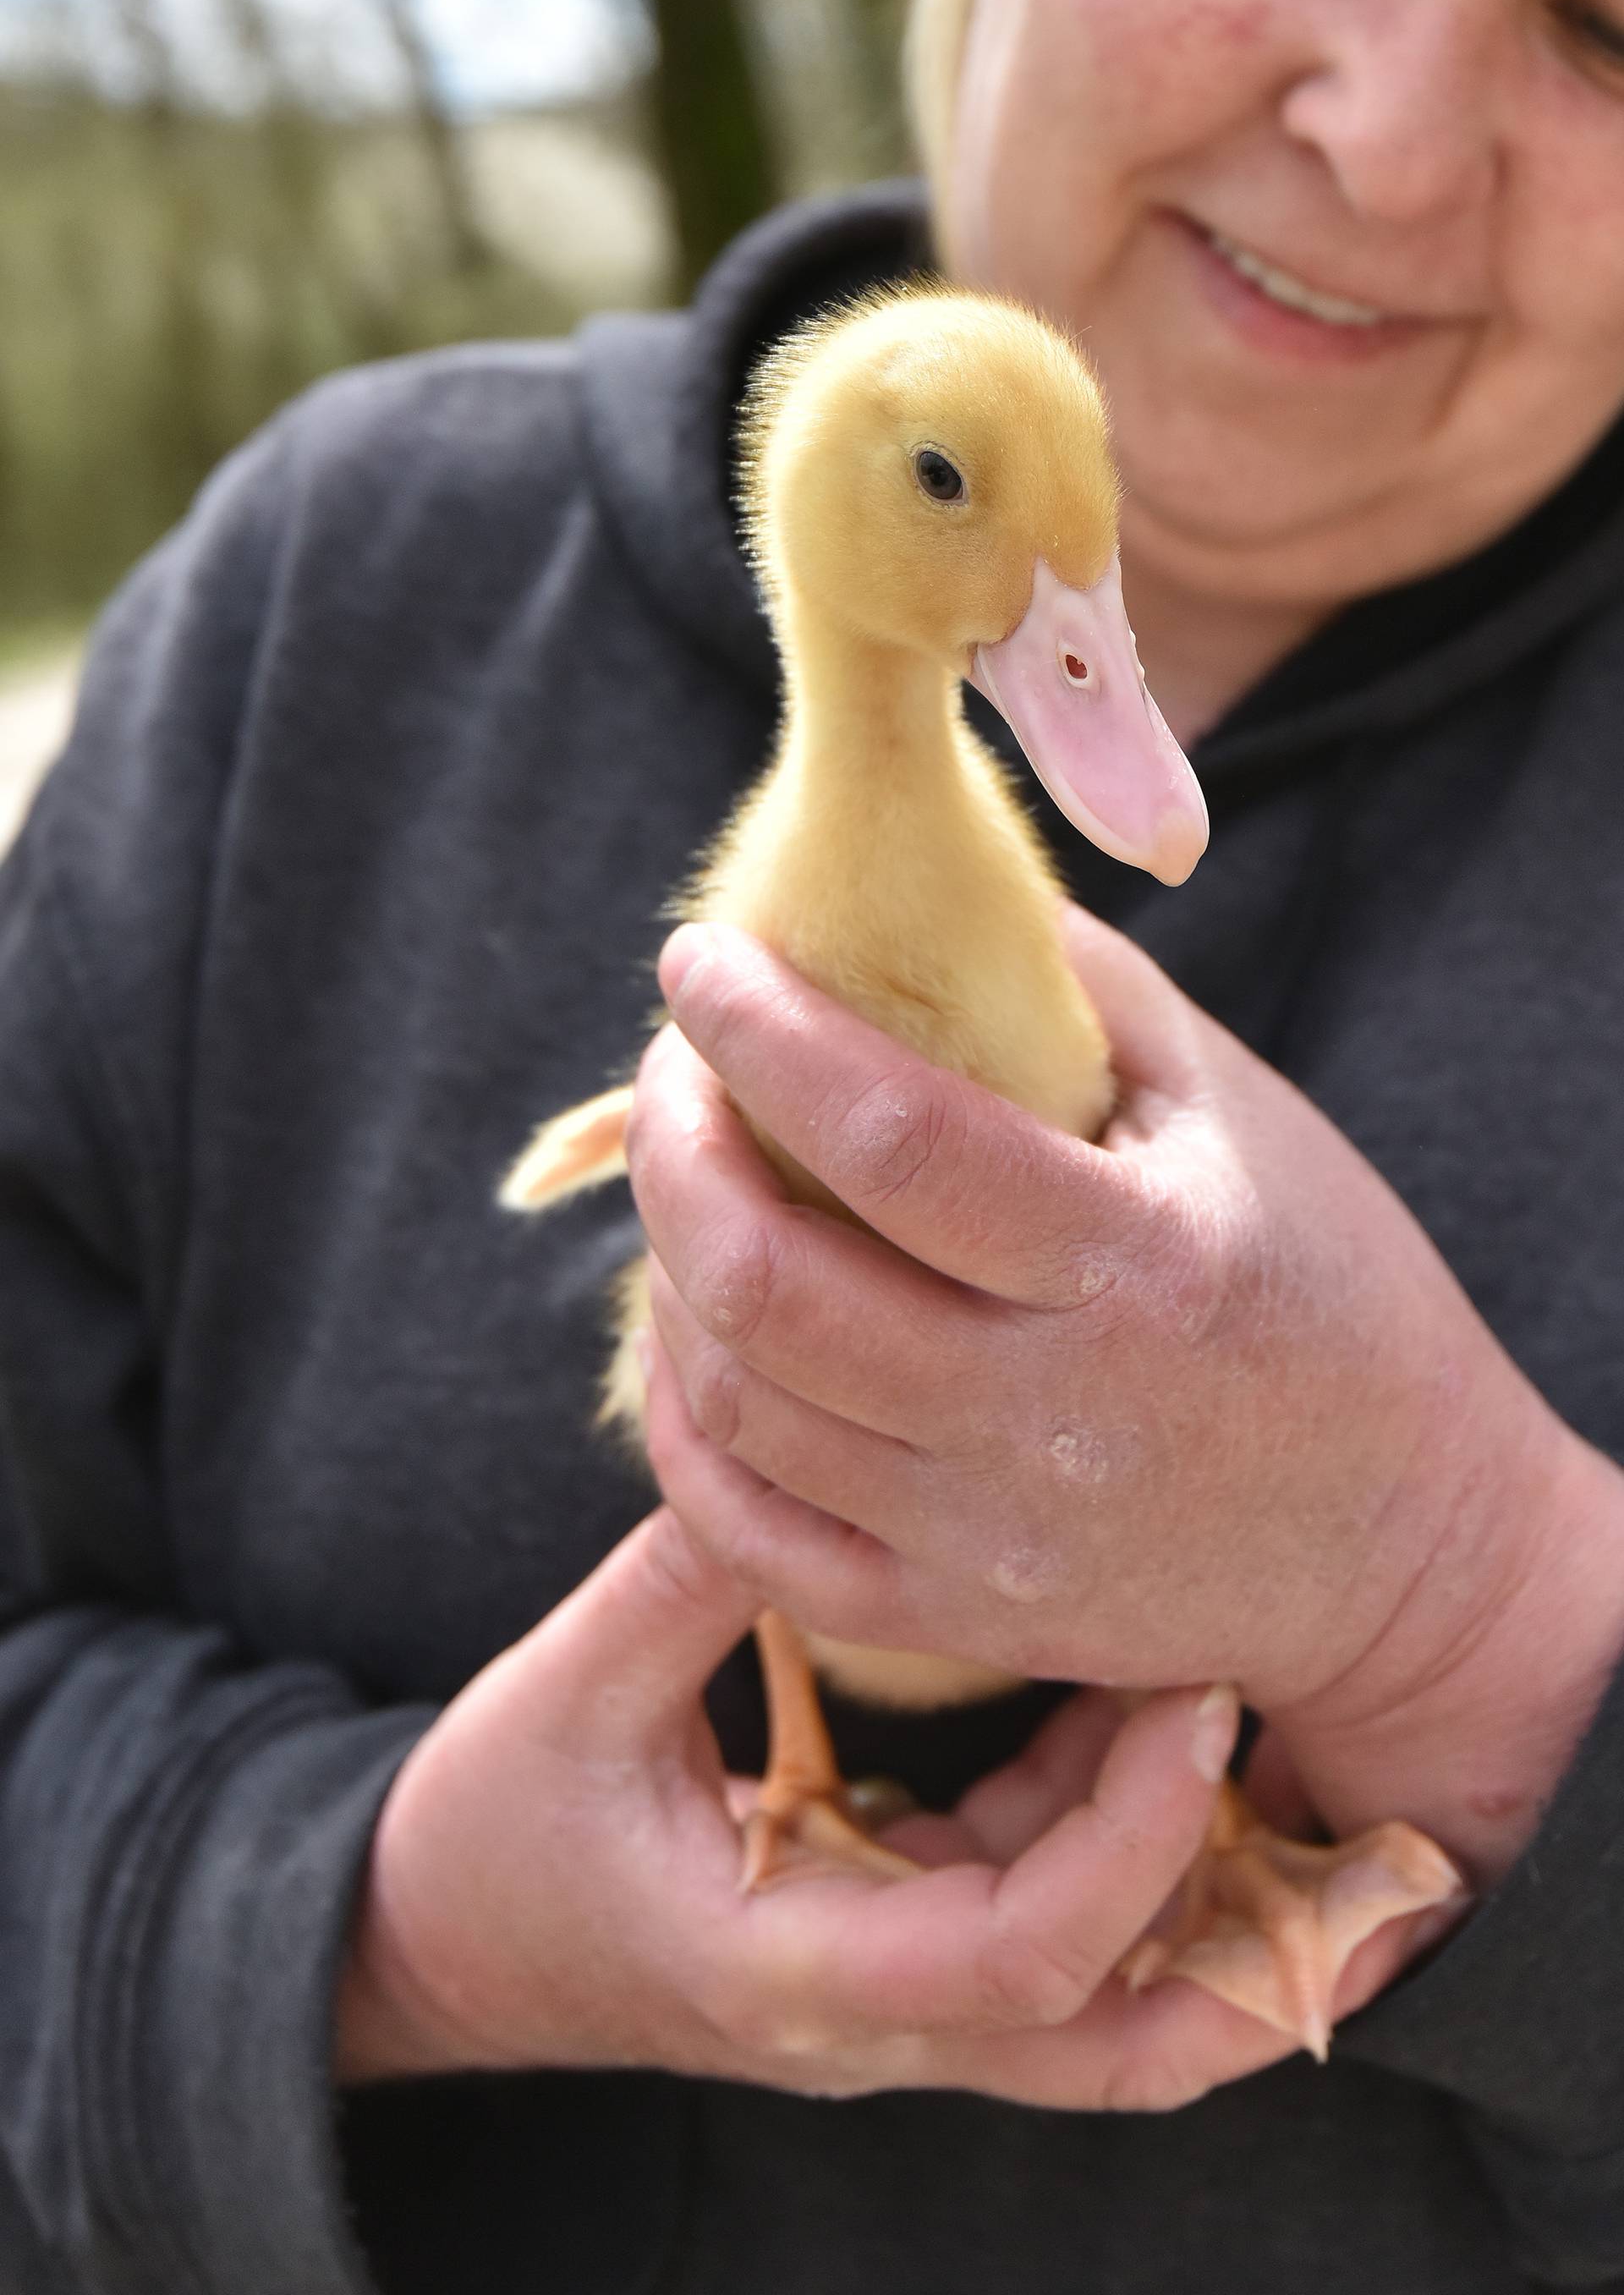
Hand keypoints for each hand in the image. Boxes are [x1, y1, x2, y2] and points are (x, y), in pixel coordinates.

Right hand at [333, 1505, 1336, 2107]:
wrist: (432, 1939)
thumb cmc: (497, 1825)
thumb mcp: (579, 1689)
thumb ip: (694, 1573)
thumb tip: (798, 1413)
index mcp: (798, 1971)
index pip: (1028, 1958)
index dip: (1137, 1843)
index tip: (1195, 1703)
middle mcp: (872, 2019)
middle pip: (1121, 2026)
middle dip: (1230, 1905)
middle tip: (1279, 1723)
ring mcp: (894, 2004)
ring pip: (1106, 1991)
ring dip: (1187, 1868)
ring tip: (1232, 1694)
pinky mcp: (898, 1950)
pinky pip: (1047, 1923)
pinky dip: (1114, 1841)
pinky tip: (1139, 1709)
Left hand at [631, 915, 1623, 1885]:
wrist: (1410, 1538)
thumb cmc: (1323, 1282)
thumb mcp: (1234, 1104)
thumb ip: (1079, 983)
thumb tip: (915, 879)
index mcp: (1138, 1260)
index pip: (891, 1134)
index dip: (760, 1032)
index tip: (698, 957)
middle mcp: (1055, 1413)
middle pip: (772, 1282)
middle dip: (672, 1144)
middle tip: (671, 1066)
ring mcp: (997, 1538)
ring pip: (742, 1403)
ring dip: (669, 1265)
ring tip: (687, 1178)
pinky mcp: (963, 1623)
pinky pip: (751, 1537)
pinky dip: (686, 1423)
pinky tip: (691, 1332)